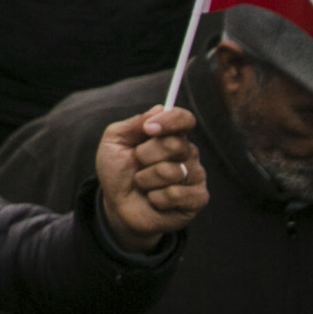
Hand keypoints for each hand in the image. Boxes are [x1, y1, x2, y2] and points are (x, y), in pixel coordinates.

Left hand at [95, 106, 204, 251]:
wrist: (117, 205)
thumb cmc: (117, 171)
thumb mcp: (114, 141)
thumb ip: (134, 123)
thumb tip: (159, 108)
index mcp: (170, 135)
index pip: (184, 119)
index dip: (170, 121)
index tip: (148, 129)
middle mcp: (187, 153)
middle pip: (175, 144)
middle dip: (146, 155)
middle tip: (137, 163)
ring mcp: (195, 176)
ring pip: (173, 171)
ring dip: (146, 179)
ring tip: (143, 184)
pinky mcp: (198, 199)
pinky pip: (177, 194)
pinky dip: (157, 198)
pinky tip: (154, 199)